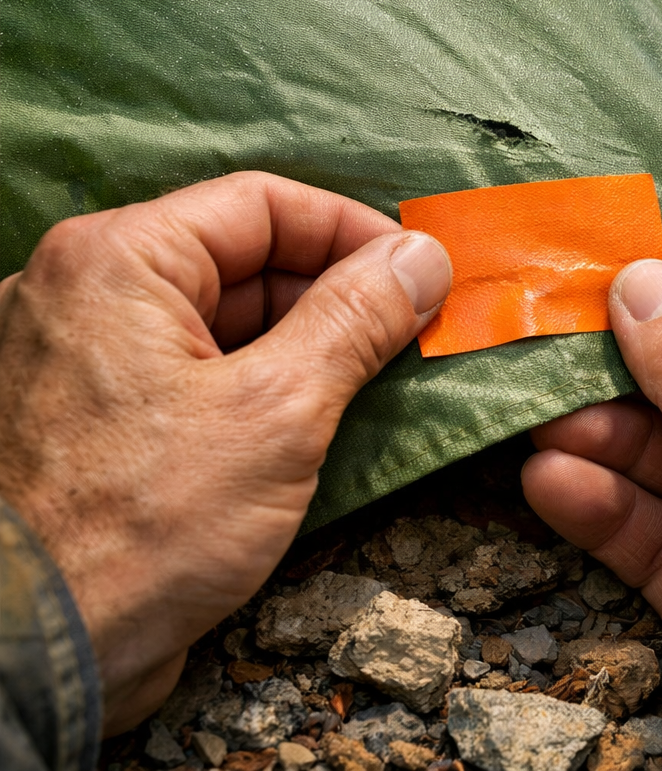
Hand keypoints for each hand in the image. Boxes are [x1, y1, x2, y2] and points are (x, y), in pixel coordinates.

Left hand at [0, 172, 450, 732]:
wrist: (33, 655)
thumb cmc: (141, 527)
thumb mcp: (278, 409)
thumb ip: (356, 319)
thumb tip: (422, 256)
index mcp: (116, 262)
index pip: (263, 204)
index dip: (356, 234)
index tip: (423, 278)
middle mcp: (86, 294)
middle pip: (243, 260)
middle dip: (337, 297)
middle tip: (415, 339)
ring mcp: (82, 361)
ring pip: (222, 322)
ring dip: (307, 348)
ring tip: (380, 387)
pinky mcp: (93, 423)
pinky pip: (194, 375)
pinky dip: (261, 390)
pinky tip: (317, 427)